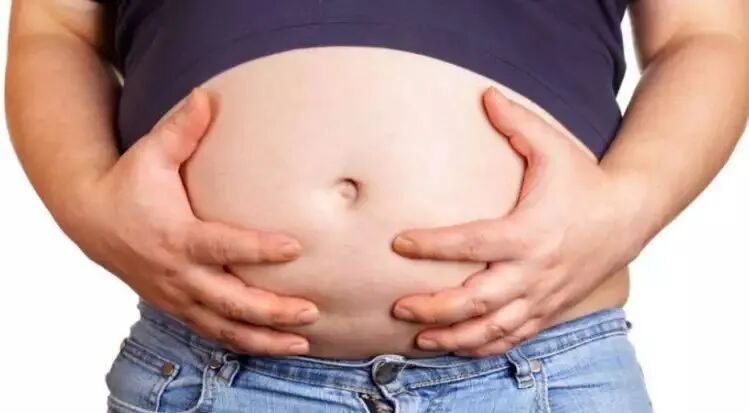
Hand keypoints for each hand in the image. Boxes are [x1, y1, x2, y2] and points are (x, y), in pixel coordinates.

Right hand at [71, 88, 317, 355]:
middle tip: (311, 311)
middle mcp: (178, 274)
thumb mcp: (150, 153)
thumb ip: (181, 129)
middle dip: (272, 310)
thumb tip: (207, 95)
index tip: (296, 247)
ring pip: (223, 327)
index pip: (224, 246)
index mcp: (176, 236)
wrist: (90, 219)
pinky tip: (272, 345)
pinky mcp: (177, 306)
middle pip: (229, 301)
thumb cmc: (128, 183)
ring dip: (263, 337)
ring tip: (301, 342)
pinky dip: (243, 342)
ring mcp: (177, 296)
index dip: (259, 249)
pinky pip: (212, 332)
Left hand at [390, 87, 640, 355]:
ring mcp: (542, 295)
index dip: (432, 246)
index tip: (398, 243)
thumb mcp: (554, 147)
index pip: (471, 243)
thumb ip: (518, 122)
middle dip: (435, 307)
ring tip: (419, 339)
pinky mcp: (549, 309)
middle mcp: (534, 270)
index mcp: (528, 232)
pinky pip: (514, 337)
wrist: (629, 217)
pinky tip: (456, 346)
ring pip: (493, 328)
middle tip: (398, 306)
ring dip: (454, 337)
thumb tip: (484, 94)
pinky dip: (483, 346)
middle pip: (477, 300)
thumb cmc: (585, 181)